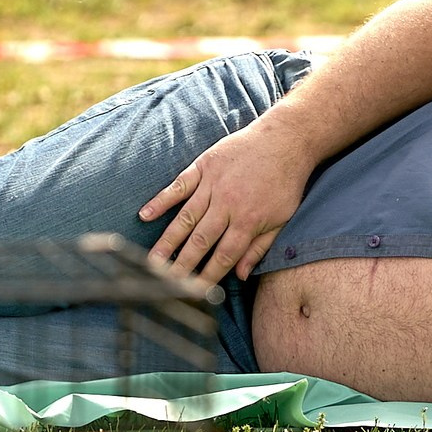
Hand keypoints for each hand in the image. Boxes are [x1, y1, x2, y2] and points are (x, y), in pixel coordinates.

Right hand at [138, 118, 313, 285]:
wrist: (285, 140)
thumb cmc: (286, 182)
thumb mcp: (282, 218)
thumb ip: (259, 247)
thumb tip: (240, 275)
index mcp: (248, 220)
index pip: (223, 255)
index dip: (208, 276)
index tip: (194, 292)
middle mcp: (227, 204)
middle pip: (200, 241)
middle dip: (182, 265)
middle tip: (164, 283)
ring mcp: (213, 184)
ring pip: (185, 217)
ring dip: (168, 241)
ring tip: (152, 261)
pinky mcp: (204, 166)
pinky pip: (179, 185)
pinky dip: (161, 200)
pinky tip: (145, 215)